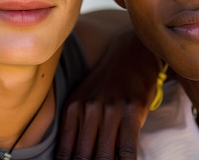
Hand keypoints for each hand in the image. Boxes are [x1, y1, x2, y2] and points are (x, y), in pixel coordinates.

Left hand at [55, 31, 159, 159]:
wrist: (132, 50)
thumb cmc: (108, 80)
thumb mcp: (84, 97)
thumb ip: (76, 126)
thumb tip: (70, 157)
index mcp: (73, 109)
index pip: (65, 154)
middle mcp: (88, 109)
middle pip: (83, 157)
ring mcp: (110, 109)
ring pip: (105, 155)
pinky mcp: (133, 108)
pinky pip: (128, 146)